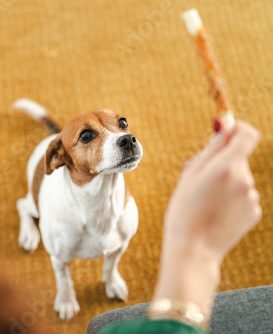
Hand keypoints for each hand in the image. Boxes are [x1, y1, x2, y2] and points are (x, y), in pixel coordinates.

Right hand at [154, 119, 260, 314]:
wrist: (193, 250)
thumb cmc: (184, 212)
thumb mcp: (190, 174)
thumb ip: (211, 148)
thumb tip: (224, 124)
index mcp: (226, 166)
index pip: (248, 134)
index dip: (237, 130)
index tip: (225, 134)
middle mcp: (244, 180)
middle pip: (239, 158)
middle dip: (222, 161)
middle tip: (199, 179)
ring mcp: (251, 197)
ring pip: (240, 178)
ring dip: (226, 181)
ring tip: (205, 200)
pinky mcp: (254, 212)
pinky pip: (243, 196)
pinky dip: (231, 198)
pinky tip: (214, 211)